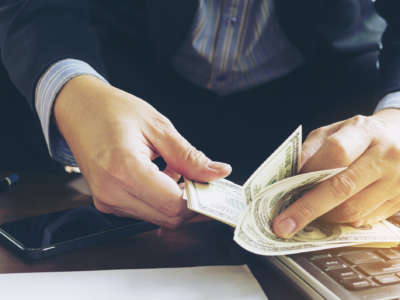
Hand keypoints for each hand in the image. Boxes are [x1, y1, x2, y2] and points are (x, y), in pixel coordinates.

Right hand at [54, 75, 230, 227]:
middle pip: (167, 217)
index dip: (200, 201)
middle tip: (206, 183)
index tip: (216, 190)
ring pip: (157, 217)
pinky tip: (164, 177)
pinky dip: (161, 199)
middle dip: (192, 204)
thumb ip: (189, 156)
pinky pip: (144, 211)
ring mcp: (107, 200)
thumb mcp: (158, 126)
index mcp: (123, 168)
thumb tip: (217, 172)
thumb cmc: (112, 110)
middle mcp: (111, 191)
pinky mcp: (107, 202)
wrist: (78, 109)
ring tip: (182, 174)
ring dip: (177, 201)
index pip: (173, 204)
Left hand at [273, 109, 399, 237]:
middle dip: (308, 209)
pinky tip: (334, 213)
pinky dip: (344, 220)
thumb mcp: (333, 132)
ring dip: (325, 217)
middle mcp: (387, 155)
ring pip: (353, 210)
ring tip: (310, 214)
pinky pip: (366, 220)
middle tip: (284, 226)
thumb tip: (291, 179)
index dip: (308, 176)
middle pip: (343, 188)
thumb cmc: (359, 136)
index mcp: (365, 132)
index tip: (284, 194)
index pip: (336, 154)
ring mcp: (399, 181)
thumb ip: (311, 151)